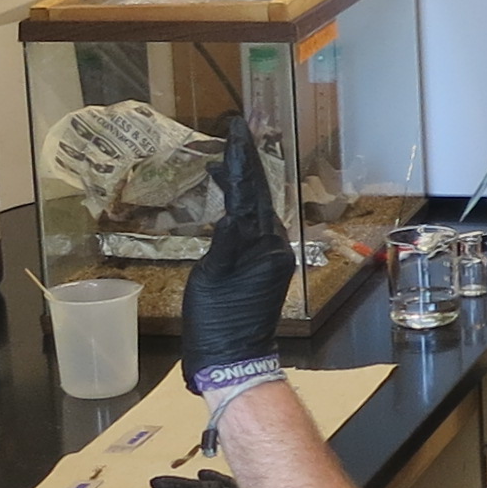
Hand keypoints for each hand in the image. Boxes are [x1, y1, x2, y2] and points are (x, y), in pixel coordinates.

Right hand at [180, 116, 295, 400]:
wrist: (232, 358)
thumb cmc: (218, 321)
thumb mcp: (213, 278)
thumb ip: (224, 243)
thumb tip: (231, 210)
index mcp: (263, 244)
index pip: (250, 191)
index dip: (240, 159)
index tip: (236, 129)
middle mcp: (273, 245)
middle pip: (259, 194)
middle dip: (245, 164)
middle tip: (234, 132)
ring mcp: (270, 255)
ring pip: (256, 208)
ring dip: (241, 184)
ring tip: (221, 161)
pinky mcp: (263, 266)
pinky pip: (253, 225)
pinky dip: (240, 206)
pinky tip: (226, 199)